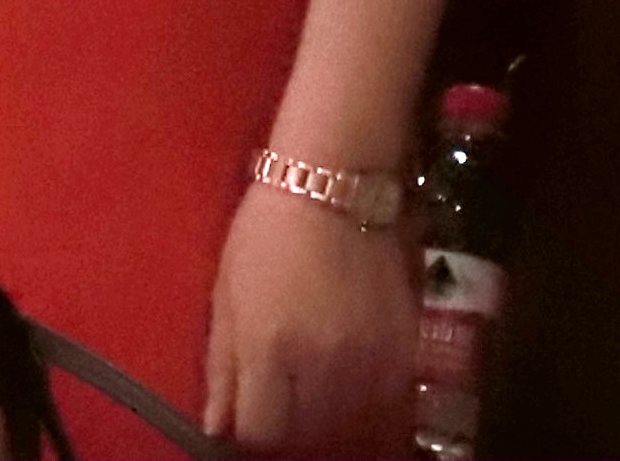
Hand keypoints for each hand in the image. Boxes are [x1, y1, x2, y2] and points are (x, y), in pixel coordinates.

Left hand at [204, 181, 413, 454]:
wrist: (334, 188)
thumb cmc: (266, 234)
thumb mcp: (227, 293)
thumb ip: (222, 366)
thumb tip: (215, 427)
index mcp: (268, 348)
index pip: (260, 430)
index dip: (250, 429)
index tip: (248, 414)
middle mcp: (321, 365)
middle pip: (305, 431)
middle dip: (287, 419)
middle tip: (281, 389)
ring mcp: (368, 360)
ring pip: (347, 419)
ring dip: (327, 408)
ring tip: (314, 371)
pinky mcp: (404, 351)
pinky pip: (384, 399)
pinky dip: (365, 393)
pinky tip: (349, 363)